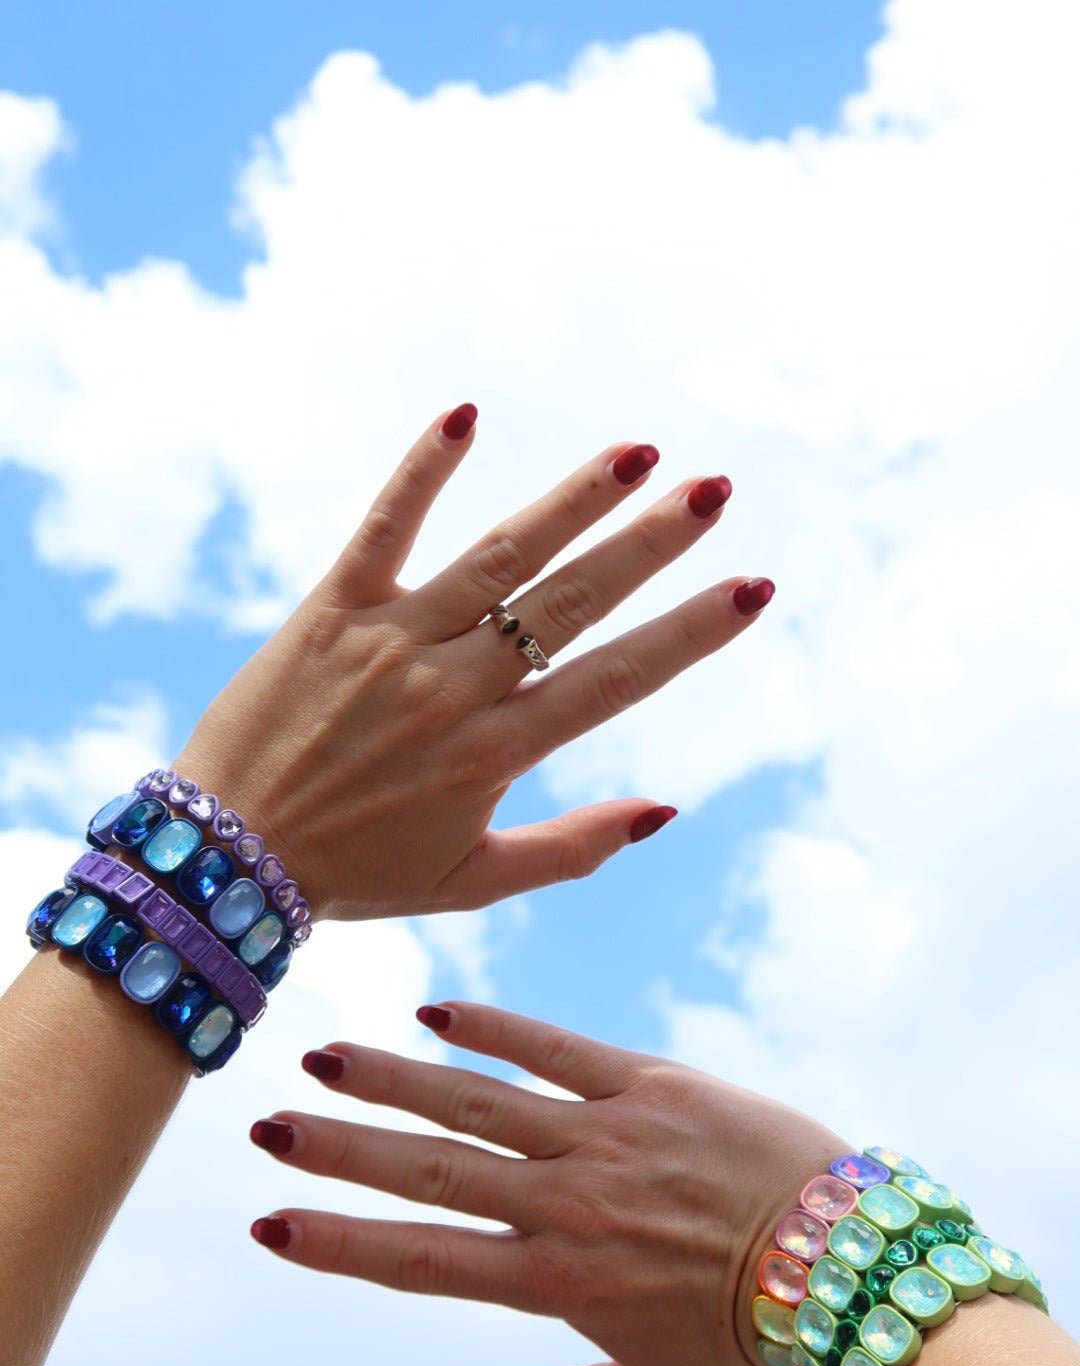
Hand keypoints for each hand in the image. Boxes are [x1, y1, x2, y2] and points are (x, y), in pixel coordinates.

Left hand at [175, 404, 772, 919]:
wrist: (225, 860)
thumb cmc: (357, 874)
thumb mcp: (473, 884)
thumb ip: (573, 848)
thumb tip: (667, 809)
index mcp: (495, 754)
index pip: (615, 680)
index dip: (690, 633)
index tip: (752, 588)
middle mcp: (452, 689)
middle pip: (570, 603)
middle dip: (650, 544)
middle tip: (714, 490)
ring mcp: (390, 643)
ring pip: (497, 556)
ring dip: (572, 499)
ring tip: (638, 453)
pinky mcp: (329, 610)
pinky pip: (383, 528)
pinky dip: (423, 470)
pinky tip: (467, 416)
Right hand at [247, 1003, 848, 1365]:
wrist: (850, 1264)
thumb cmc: (752, 1341)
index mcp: (555, 1282)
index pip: (421, 1260)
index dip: (339, 1244)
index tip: (271, 1226)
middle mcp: (564, 1203)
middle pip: (428, 1169)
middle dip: (339, 1149)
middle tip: (266, 1125)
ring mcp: (605, 1136)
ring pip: (476, 1100)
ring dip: (393, 1077)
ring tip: (323, 1057)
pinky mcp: (650, 1084)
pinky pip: (556, 1046)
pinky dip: (494, 1027)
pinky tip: (436, 1011)